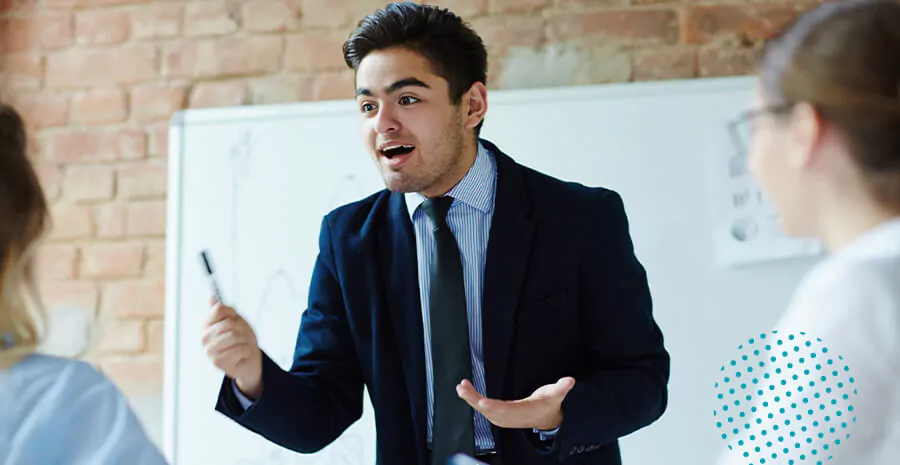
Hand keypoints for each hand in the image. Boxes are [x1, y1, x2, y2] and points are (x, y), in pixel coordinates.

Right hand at [201, 296, 263, 398]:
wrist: (249, 360)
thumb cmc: (241, 339)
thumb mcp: (236, 321)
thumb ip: (224, 311)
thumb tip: (212, 296)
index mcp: (207, 324)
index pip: (219, 309)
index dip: (233, 313)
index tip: (235, 320)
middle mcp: (204, 337)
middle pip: (229, 323)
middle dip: (241, 329)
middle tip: (241, 337)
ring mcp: (209, 350)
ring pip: (234, 336)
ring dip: (244, 341)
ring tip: (241, 346)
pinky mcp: (217, 362)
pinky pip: (239, 349)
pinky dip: (246, 351)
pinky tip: (241, 355)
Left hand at [456, 377, 575, 430]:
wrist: (546, 418)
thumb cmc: (548, 404)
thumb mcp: (556, 395)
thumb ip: (561, 388)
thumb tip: (569, 381)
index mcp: (524, 412)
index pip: (507, 411)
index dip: (494, 407)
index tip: (482, 402)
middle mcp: (511, 417)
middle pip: (490, 411)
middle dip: (475, 400)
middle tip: (464, 389)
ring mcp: (504, 417)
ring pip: (484, 410)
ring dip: (471, 399)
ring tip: (461, 388)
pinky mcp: (499, 414)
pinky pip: (483, 409)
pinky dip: (473, 400)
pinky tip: (465, 391)